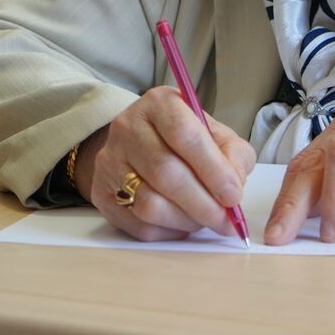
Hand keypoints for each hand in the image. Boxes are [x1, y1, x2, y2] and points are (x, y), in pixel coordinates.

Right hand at [79, 86, 255, 241]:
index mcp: (159, 104)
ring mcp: (109, 161)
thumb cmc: (185, 141)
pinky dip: (168, 231)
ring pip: (149, 204)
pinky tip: (182, 222)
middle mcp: (128, 127)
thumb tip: (233, 187)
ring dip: (185, 220)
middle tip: (225, 220)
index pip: (184, 134)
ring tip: (204, 220)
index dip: (212, 169)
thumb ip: (233, 154)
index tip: (233, 195)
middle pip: (165, 173)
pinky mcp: (101, 194)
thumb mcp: (215, 134)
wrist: (139, 145)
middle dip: (203, 203)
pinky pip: (138, 224)